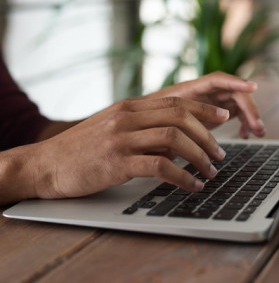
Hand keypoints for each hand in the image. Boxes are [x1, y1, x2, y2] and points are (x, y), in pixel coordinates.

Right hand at [33, 97, 228, 199]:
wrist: (46, 163)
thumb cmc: (82, 149)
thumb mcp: (113, 130)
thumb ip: (142, 130)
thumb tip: (175, 143)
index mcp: (128, 107)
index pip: (175, 102)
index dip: (203, 108)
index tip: (222, 117)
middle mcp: (127, 117)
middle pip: (180, 117)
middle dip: (207, 135)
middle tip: (220, 153)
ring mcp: (121, 139)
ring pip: (174, 139)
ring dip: (199, 156)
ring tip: (210, 171)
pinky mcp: (116, 162)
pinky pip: (159, 166)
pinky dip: (182, 176)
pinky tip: (192, 186)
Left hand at [145, 71, 264, 138]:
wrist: (148, 121)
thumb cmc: (152, 117)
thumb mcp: (160, 120)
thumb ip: (173, 123)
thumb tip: (186, 136)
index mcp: (191, 88)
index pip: (217, 80)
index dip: (235, 81)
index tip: (252, 87)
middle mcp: (205, 92)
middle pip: (233, 93)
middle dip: (249, 108)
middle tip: (257, 127)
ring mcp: (211, 101)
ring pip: (238, 104)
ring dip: (250, 116)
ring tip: (257, 133)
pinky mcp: (215, 112)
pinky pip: (235, 113)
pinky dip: (242, 122)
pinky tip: (245, 135)